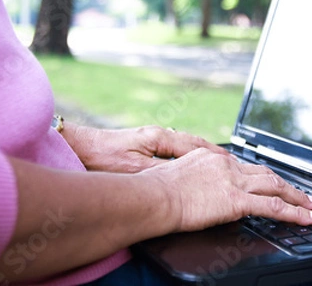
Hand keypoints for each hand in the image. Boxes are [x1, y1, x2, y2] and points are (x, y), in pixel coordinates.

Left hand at [63, 123, 229, 172]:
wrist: (78, 147)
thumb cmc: (102, 157)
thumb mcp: (133, 169)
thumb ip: (159, 172)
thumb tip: (181, 177)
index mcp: (159, 137)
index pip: (195, 146)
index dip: (214, 155)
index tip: (230, 163)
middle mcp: (159, 134)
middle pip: (194, 143)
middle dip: (214, 152)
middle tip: (233, 162)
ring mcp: (152, 138)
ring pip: (186, 145)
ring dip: (203, 153)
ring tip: (220, 162)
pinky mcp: (145, 144)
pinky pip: (175, 149)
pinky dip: (189, 155)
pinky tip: (192, 163)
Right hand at [141, 148, 311, 231]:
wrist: (153, 196)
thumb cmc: (156, 190)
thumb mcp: (175, 176)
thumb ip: (193, 179)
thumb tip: (198, 191)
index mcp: (212, 158)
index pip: (244, 166)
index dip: (261, 176)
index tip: (271, 182)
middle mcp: (226, 165)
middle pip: (265, 173)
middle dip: (287, 184)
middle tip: (304, 194)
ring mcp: (233, 181)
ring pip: (275, 186)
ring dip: (297, 197)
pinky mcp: (236, 199)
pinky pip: (274, 207)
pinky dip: (295, 213)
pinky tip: (307, 219)